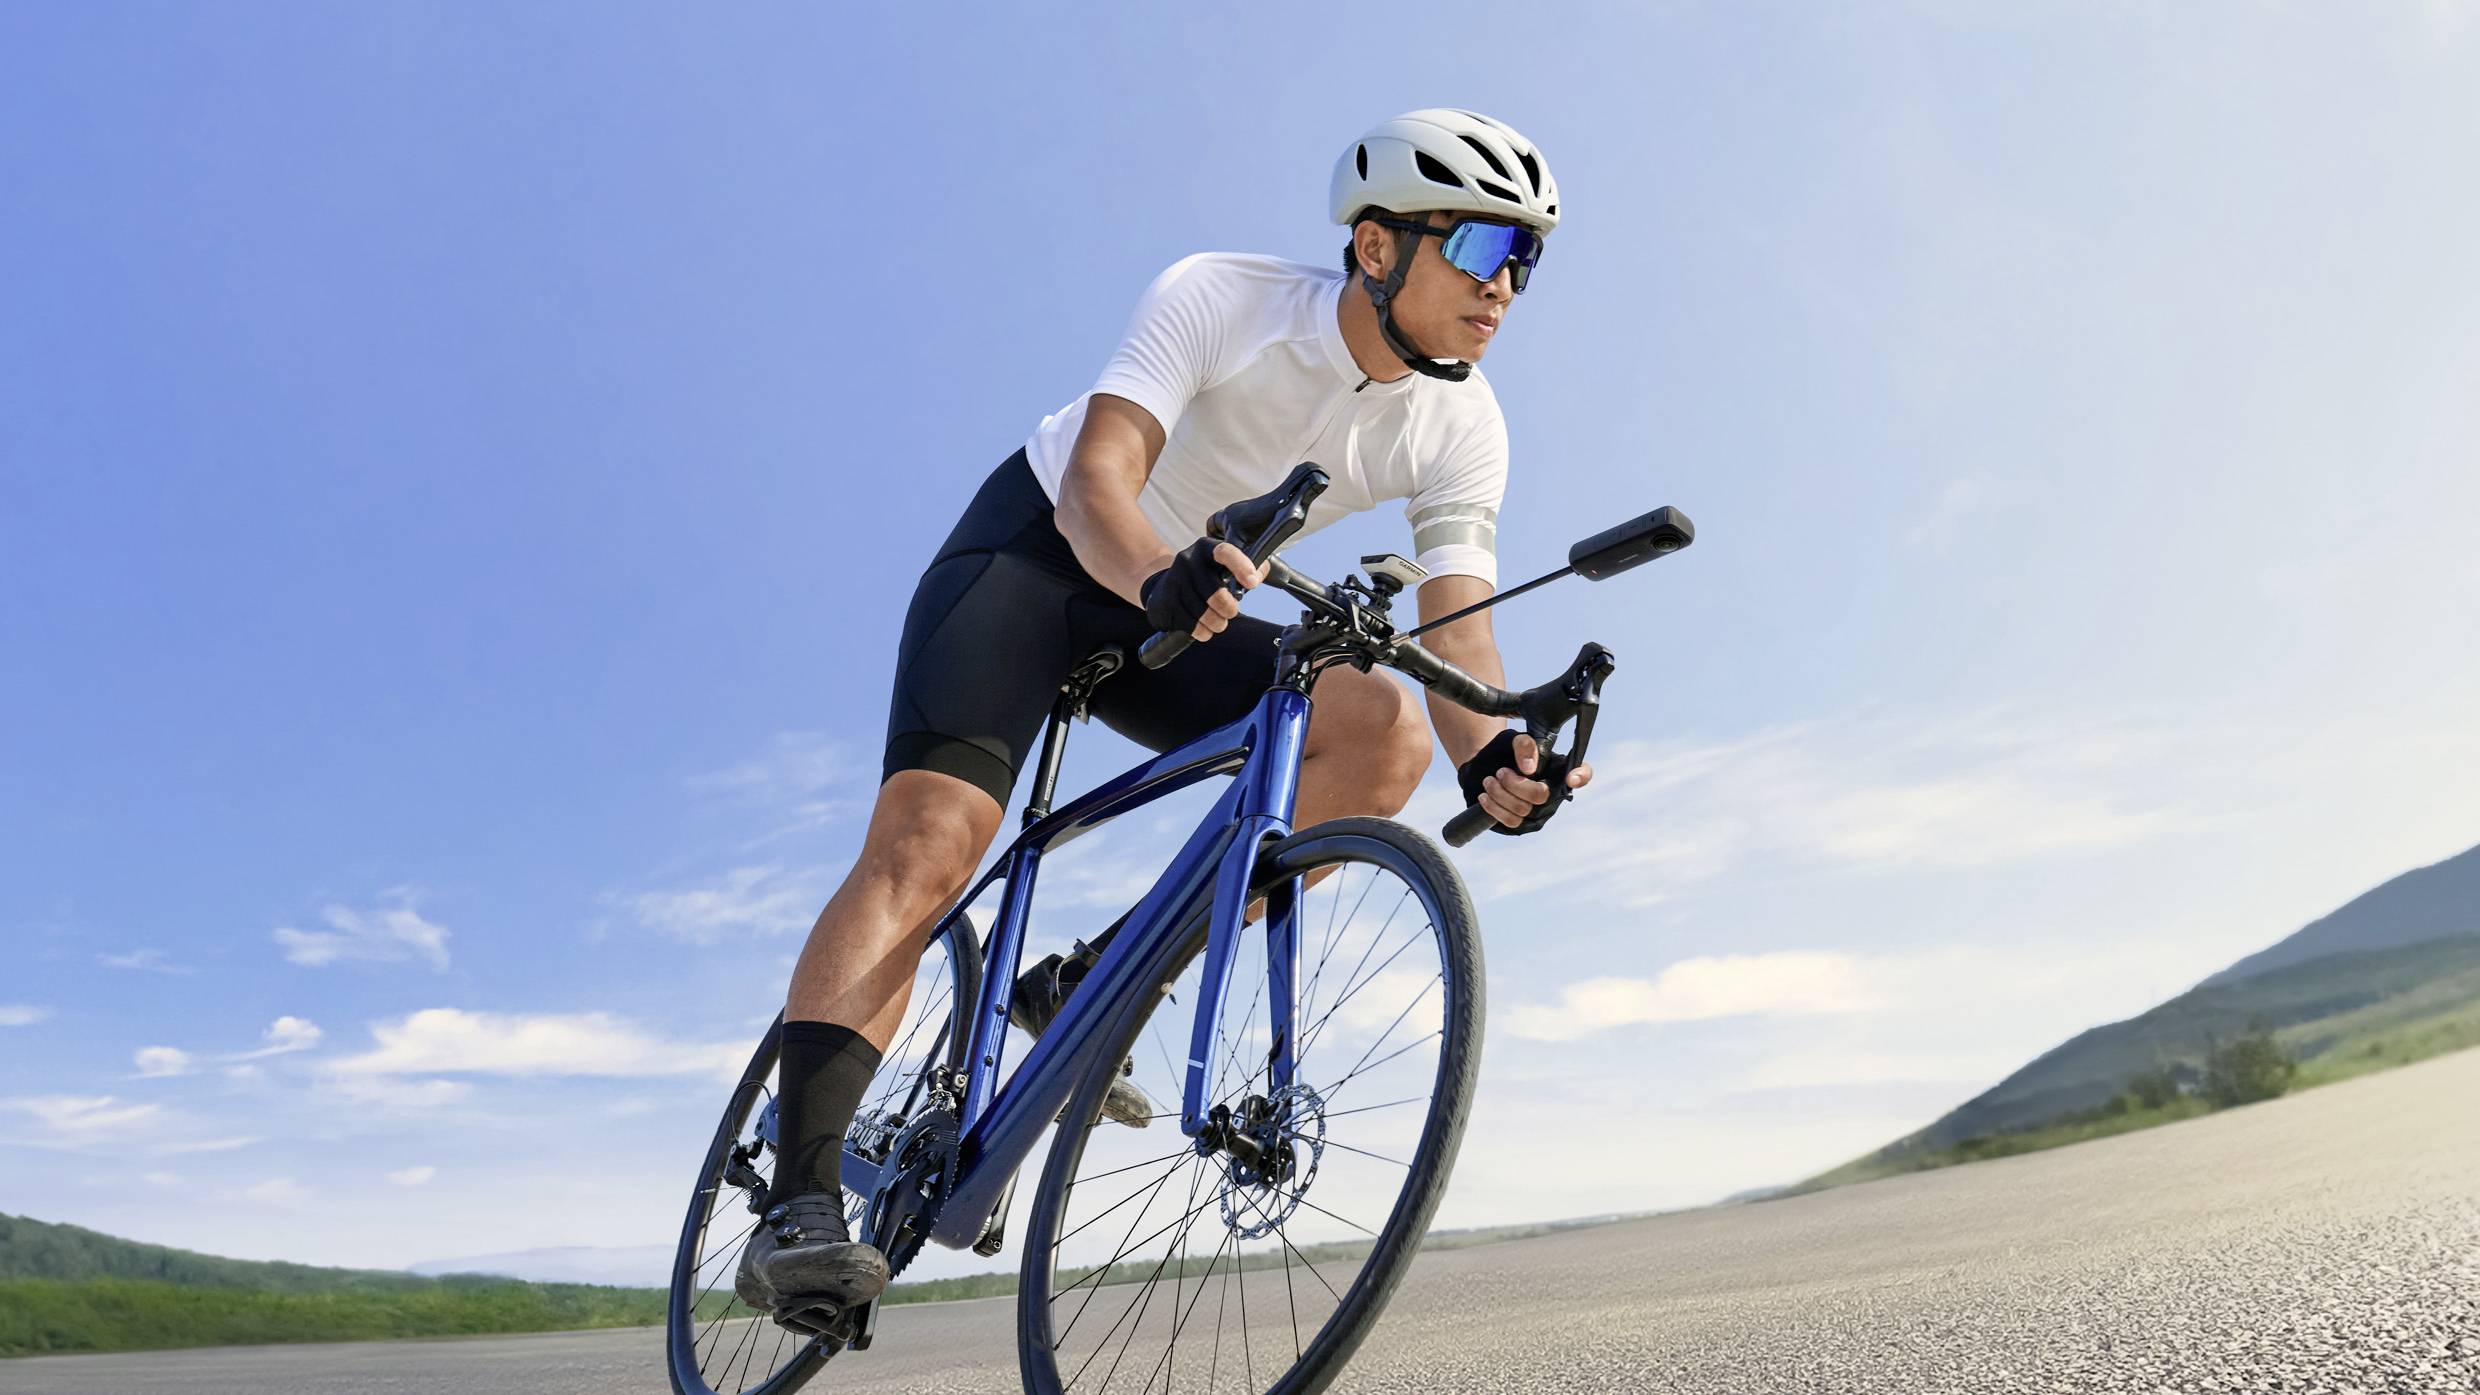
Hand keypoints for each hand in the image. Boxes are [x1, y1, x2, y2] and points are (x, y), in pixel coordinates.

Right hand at [1141, 539, 1266, 642]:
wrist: (1163, 587)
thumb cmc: (1204, 578)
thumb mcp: (1223, 566)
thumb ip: (1248, 568)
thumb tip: (1260, 573)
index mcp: (1206, 548)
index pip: (1225, 552)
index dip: (1241, 567)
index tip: (1252, 584)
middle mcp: (1187, 560)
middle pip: (1217, 595)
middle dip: (1230, 610)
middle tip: (1230, 612)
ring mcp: (1173, 581)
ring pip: (1204, 614)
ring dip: (1217, 623)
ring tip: (1217, 621)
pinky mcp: (1164, 601)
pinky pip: (1191, 625)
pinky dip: (1202, 632)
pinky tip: (1203, 627)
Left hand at [1457, 730, 1594, 834]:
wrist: (1482, 767)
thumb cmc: (1504, 751)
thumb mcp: (1512, 740)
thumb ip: (1524, 745)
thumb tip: (1529, 769)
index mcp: (1558, 769)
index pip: (1583, 773)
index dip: (1582, 776)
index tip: (1571, 778)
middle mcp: (1553, 793)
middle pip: (1540, 795)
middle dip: (1514, 784)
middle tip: (1500, 772)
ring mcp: (1539, 812)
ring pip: (1522, 809)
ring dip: (1499, 794)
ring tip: (1488, 781)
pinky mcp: (1522, 825)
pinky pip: (1511, 821)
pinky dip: (1494, 807)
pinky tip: (1485, 796)